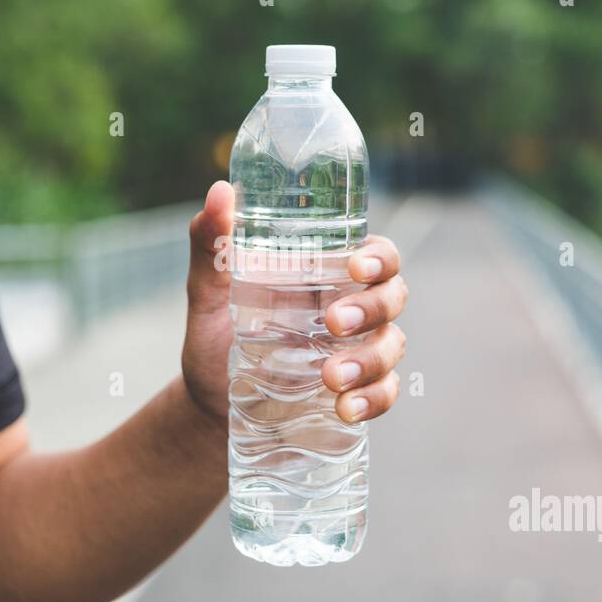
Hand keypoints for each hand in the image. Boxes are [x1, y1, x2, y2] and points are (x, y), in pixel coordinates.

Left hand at [181, 181, 407, 423]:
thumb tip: (219, 192)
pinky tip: (345, 409)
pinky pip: (385, 393)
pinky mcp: (356, 392)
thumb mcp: (207, 295)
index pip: (376, 255)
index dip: (379, 258)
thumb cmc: (216, 341)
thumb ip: (210, 247)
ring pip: (393, 345)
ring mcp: (358, 352)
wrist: (209, 408)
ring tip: (331, 378)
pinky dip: (373, 399)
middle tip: (332, 323)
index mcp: (327, 275)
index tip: (355, 267)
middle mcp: (352, 309)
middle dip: (372, 309)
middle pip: (393, 296)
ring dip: (370, 360)